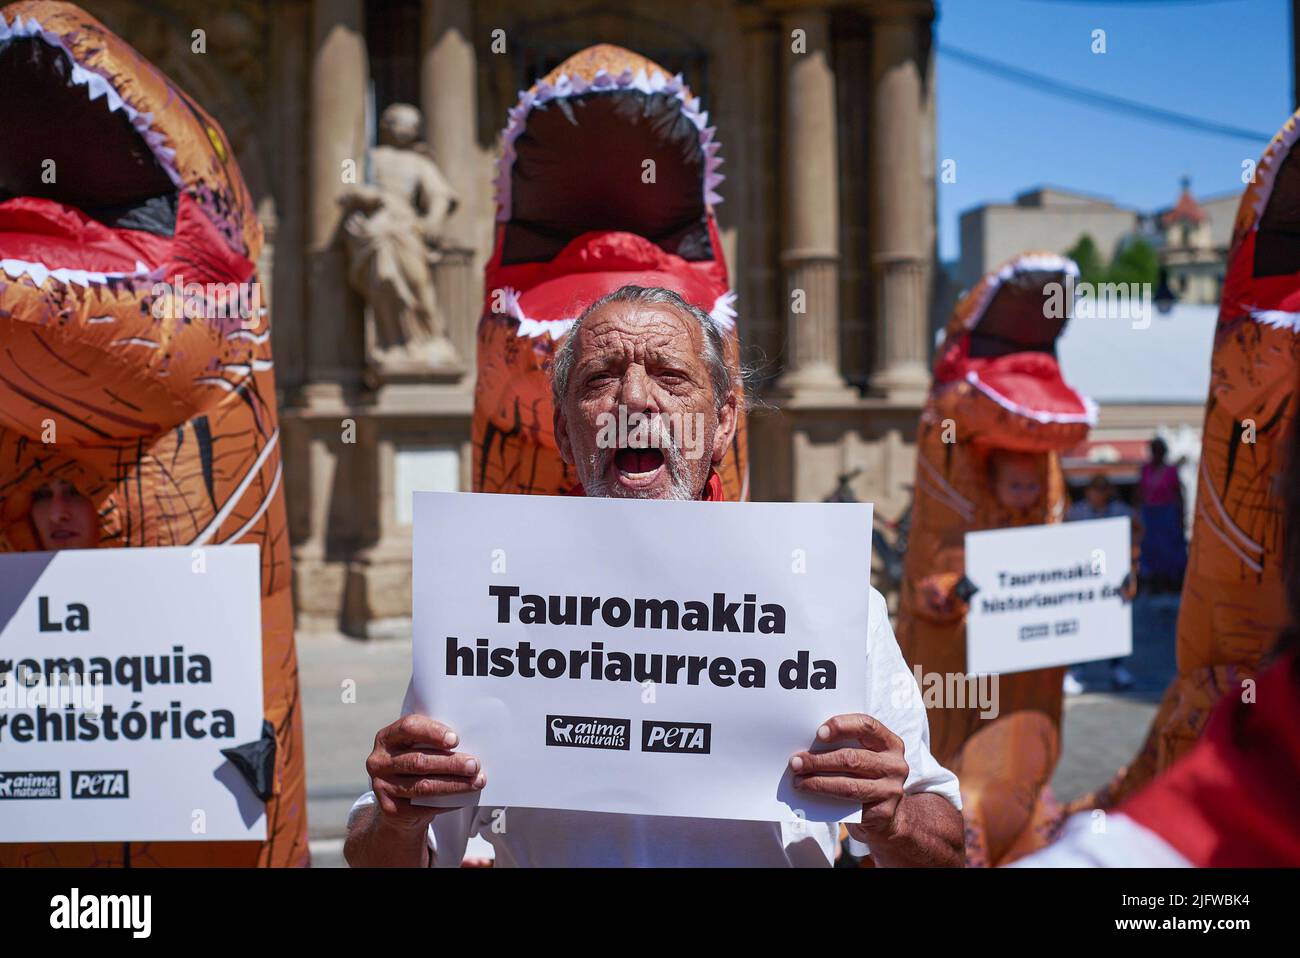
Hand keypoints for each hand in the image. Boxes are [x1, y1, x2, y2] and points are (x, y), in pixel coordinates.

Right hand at [365, 714, 484, 830]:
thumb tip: (471, 741)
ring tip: (477, 781)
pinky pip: (423, 806)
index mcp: (387, 737)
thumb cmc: (417, 764)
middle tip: (475, 764)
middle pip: (419, 761)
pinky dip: (448, 802)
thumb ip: (435, 741)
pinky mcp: (390, 809)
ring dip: (454, 784)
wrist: (399, 803)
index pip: (409, 727)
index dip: (433, 732)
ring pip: (423, 786)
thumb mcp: (419, 747)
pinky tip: (465, 798)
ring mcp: (381, 786)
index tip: (455, 740)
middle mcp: (379, 761)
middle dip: (451, 763)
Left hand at [790, 713, 908, 842]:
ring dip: (817, 782)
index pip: (867, 726)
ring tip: (798, 780)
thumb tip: (807, 743)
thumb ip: (846, 745)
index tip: (818, 733)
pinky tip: (810, 794)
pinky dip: (825, 798)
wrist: (885, 815)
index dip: (842, 726)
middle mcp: (895, 765)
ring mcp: (891, 790)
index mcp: (890, 743)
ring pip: (848, 785)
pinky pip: (849, 804)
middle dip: (819, 760)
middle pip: (852, 758)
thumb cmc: (866, 776)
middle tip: (795, 762)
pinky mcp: (883, 812)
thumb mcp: (863, 755)